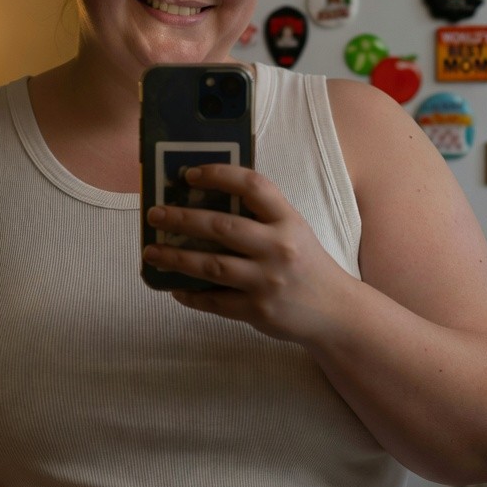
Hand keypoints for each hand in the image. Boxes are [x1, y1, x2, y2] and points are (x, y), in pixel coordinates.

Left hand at [142, 163, 346, 342]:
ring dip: (175, 257)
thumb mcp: (294, 231)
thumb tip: (205, 202)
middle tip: (154, 214)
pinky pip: (214, 301)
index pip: (253, 186)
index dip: (219, 175)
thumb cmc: (307, 265)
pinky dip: (190, 295)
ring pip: (211, 266)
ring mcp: (267, 281)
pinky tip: (174, 287)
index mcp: (288, 221)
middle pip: (222, 227)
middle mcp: (278, 248)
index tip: (190, 174)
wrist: (335, 312)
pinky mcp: (257, 310)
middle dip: (182, 218)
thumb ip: (260, 218)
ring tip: (151, 253)